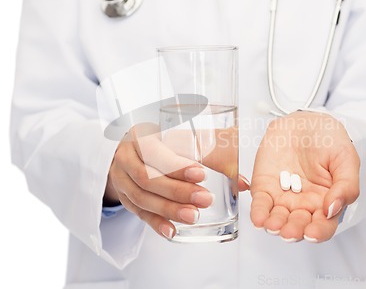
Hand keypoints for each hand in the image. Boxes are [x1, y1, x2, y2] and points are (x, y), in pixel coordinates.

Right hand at [105, 123, 248, 239]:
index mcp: (140, 134)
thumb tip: (244, 183)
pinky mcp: (125, 196)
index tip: (201, 173)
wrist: (130, 146)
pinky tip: (172, 231)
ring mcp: (121, 178)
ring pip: (142, 197)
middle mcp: (126, 156)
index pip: (154, 151)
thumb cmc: (163, 139)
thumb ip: (215, 155)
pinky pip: (138, 212)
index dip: (176, 165)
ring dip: (169, 209)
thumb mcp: (182, 136)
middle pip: (147, 177)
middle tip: (205, 199)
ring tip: (193, 216)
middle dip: (177, 191)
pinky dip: (156, 223)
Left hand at [250, 111, 359, 242]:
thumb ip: (346, 186)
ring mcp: (283, 196)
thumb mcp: (346, 160)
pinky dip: (259, 211)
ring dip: (274, 225)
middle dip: (293, 231)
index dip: (319, 232)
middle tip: (289, 232)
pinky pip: (261, 202)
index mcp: (326, 203)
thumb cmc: (330, 141)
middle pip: (298, 226)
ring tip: (273, 225)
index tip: (313, 232)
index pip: (323, 225)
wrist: (306, 121)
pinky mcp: (265, 186)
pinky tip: (259, 218)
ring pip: (278, 218)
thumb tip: (332, 209)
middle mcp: (303, 204)